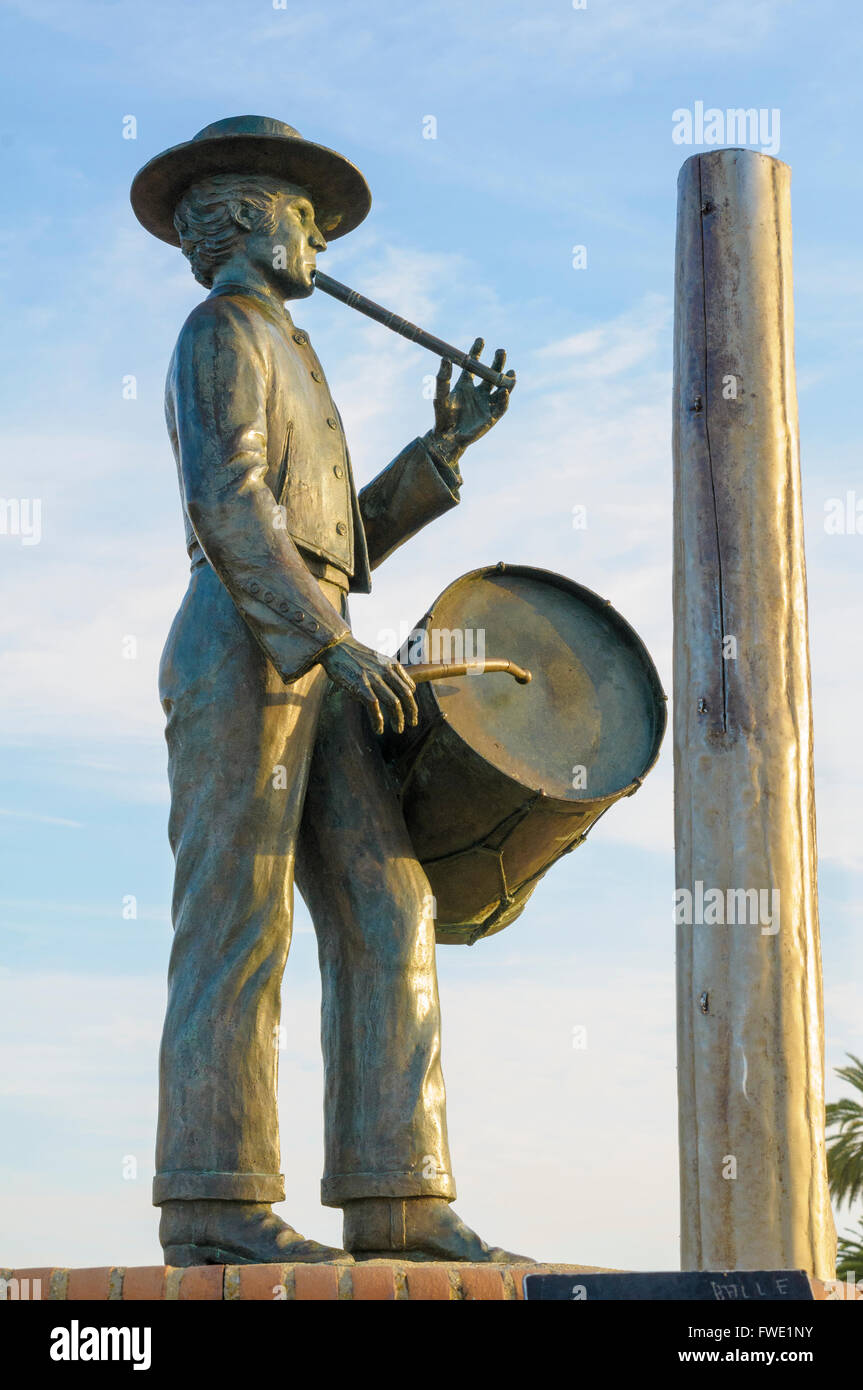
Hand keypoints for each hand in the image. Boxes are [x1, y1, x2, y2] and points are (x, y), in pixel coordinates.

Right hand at [321, 635, 417, 734]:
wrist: (336, 646)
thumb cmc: (356, 655)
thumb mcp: (379, 659)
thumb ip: (393, 672)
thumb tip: (410, 688)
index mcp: (392, 665)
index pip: (409, 688)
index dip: (412, 703)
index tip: (412, 714)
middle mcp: (385, 671)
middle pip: (405, 696)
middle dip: (411, 713)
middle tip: (412, 724)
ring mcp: (373, 678)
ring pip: (393, 703)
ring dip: (398, 719)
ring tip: (398, 729)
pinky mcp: (360, 685)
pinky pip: (374, 706)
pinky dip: (378, 720)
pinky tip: (379, 729)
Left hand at [426, 339, 514, 472]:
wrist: (446, 437)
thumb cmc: (442, 416)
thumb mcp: (440, 394)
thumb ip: (443, 377)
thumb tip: (445, 358)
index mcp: (465, 384)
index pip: (474, 364)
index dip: (477, 351)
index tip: (480, 340)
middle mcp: (478, 391)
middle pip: (491, 373)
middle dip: (497, 362)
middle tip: (500, 351)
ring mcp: (486, 403)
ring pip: (501, 388)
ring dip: (507, 379)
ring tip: (511, 371)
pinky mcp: (492, 417)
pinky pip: (502, 406)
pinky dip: (504, 399)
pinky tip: (504, 392)